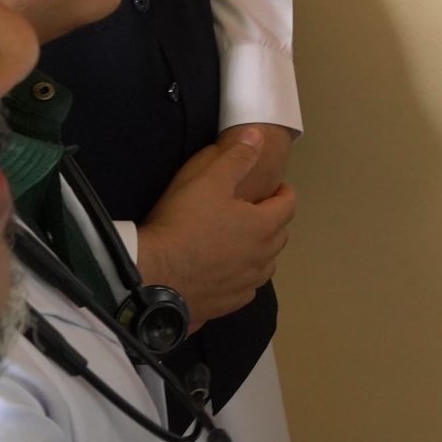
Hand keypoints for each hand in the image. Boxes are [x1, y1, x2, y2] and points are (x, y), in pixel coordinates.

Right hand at [136, 129, 297, 323]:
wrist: (153, 275)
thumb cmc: (183, 224)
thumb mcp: (209, 180)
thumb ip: (236, 157)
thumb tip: (259, 135)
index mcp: (263, 226)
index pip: (288, 205)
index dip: (283, 192)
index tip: (273, 187)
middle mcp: (262, 259)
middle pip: (279, 236)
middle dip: (272, 221)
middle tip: (254, 211)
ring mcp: (245, 285)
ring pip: (265, 266)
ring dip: (260, 252)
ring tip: (242, 242)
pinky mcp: (227, 305)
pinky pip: (244, 289)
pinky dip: (241, 278)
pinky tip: (225, 274)